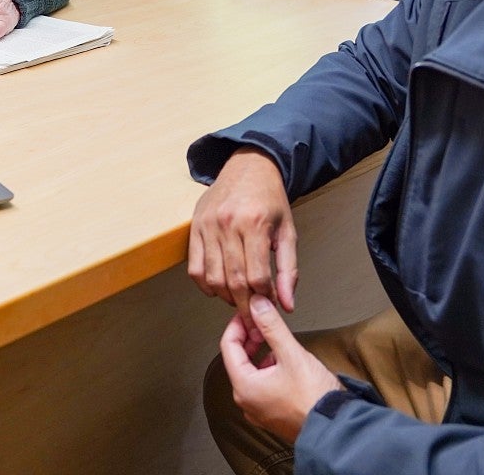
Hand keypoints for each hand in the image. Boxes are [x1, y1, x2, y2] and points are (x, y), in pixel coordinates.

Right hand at [189, 148, 298, 319]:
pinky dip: (205, 285)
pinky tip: (218, 288)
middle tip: (253, 316)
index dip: (264, 297)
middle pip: (233, 280)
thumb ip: (289, 270)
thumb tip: (287, 305)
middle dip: (245, 305)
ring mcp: (208, 225)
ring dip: (225, 297)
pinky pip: (194, 267)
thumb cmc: (270, 200)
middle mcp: (229, 224)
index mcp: (256, 224)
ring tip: (238, 299)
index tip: (270, 304)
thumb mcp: (288, 231)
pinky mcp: (194, 227)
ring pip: (212, 277)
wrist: (248, 167)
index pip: (257, 276)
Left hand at [219, 298, 341, 443]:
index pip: (228, 346)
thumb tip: (257, 305)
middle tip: (262, 324)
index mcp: (244, 387)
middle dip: (249, 339)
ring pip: (250, 374)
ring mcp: (258, 411)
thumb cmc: (314, 398)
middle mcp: (246, 401)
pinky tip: (284, 365)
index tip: (249, 312)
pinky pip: (261, 387)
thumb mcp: (291, 354)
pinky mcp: (272, 416)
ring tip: (276, 343)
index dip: (237, 324)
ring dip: (259, 355)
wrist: (336, 430)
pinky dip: (267, 371)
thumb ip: (271, 326)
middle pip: (238, 360)